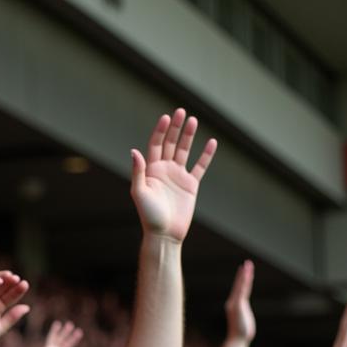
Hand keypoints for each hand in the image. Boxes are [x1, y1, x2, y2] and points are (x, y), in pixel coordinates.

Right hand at [0, 271, 29, 346]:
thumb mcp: (1, 327)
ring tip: (12, 277)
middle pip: (5, 286)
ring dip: (4, 277)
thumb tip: (27, 307)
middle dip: (12, 282)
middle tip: (19, 280)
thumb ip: (13, 317)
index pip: (11, 295)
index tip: (25, 284)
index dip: (18, 290)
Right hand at [29, 320, 82, 346]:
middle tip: (72, 325)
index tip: (78, 333)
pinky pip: (51, 338)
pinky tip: (57, 324)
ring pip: (58, 338)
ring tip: (69, 324)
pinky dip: (54, 331)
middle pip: (63, 341)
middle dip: (68, 334)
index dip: (73, 340)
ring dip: (63, 331)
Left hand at [131, 109, 216, 242]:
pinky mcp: (191, 185)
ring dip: (188, 136)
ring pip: (184, 151)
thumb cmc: (149, 216)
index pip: (155, 145)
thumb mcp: (140, 193)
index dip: (160, 131)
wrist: (164, 234)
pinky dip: (206, 155)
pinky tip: (211, 142)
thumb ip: (138, 172)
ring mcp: (178, 176)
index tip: (166, 117)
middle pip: (170, 144)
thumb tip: (134, 151)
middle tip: (180, 112)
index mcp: (151, 171)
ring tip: (193, 121)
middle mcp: (164, 171)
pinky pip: (200, 166)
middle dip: (175, 128)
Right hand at [224, 260, 255, 341]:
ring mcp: (235, 303)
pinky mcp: (237, 304)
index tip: (244, 271)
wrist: (237, 339)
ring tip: (247, 265)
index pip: (240, 290)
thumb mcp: (243, 322)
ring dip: (244, 275)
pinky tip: (246, 274)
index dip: (242, 280)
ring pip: (241, 286)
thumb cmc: (241, 334)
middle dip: (242, 274)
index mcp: (234, 305)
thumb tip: (244, 320)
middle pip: (239, 286)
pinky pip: (242, 290)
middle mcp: (233, 302)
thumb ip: (242, 317)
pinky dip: (244, 282)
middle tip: (246, 264)